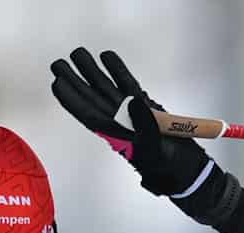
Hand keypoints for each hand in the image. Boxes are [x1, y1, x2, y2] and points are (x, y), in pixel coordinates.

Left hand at [50, 47, 212, 196]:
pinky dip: (118, 71)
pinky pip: (128, 85)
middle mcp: (119, 122)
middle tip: (58, 64)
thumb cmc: (167, 166)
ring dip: (91, 71)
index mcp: (115, 135)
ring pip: (107, 88)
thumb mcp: (154, 150)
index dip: (72, 100)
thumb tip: (132, 102)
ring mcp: (131, 112)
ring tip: (78, 54)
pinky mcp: (145, 106)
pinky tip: (107, 57)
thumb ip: (144, 127)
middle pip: (92, 98)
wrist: (185, 167)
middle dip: (74, 81)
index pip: (88, 114)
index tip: (58, 83)